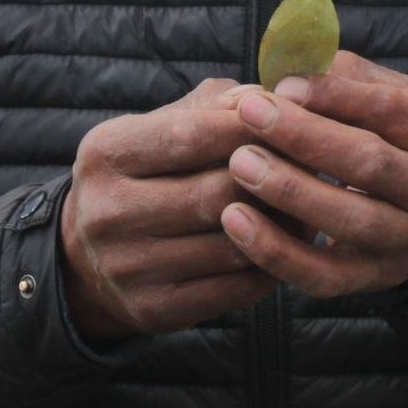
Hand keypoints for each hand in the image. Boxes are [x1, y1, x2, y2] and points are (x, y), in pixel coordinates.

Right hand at [58, 79, 289, 341]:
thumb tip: (270, 99)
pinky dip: (271, 265)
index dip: (249, 127)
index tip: (295, 120)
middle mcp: (106, 212)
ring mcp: (128, 267)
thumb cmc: (147, 172)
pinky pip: (233, 288)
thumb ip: (214, 106)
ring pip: (232, 245)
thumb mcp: (161, 126)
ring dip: (282, 225)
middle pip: (216, 194)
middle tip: (316, 167)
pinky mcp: (153, 308)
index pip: (190, 136)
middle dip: (274, 179)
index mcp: (105, 153)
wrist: (91, 254)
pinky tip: (289, 245)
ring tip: (313, 205)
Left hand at [216, 50, 407, 298]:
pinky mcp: (380, 279)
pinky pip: (325, 275)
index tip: (283, 84)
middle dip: (304, 137)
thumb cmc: (402, 134)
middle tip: (249, 114)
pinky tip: (236, 220)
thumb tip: (288, 75)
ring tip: (239, 162)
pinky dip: (276, 251)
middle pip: (371, 164)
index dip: (335, 96)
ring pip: (350, 221)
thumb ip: (349, 78)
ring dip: (288, 191)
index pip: (395, 110)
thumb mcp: (396, 95)